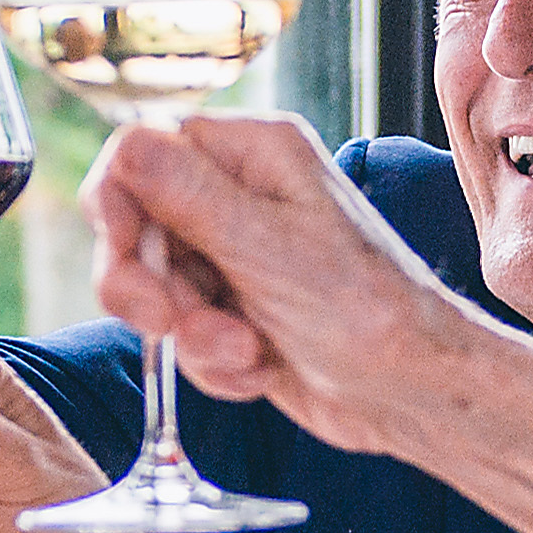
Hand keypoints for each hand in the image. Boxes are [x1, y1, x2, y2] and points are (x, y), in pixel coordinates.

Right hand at [83, 115, 479, 445]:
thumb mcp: (269, 250)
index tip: (127, 254)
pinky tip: (261, 370)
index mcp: (254, 153)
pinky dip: (212, 363)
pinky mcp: (235, 313)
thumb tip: (125, 138)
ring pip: (154, 288)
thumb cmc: (365, 312)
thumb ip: (188, 196)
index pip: (141, 152)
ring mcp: (235, 256)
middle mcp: (240, 195)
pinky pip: (182, 335)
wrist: (414, 394)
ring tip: (246, 351)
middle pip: (133, 225)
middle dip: (148, 284)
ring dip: (190, 333)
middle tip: (166, 322)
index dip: (118, 205)